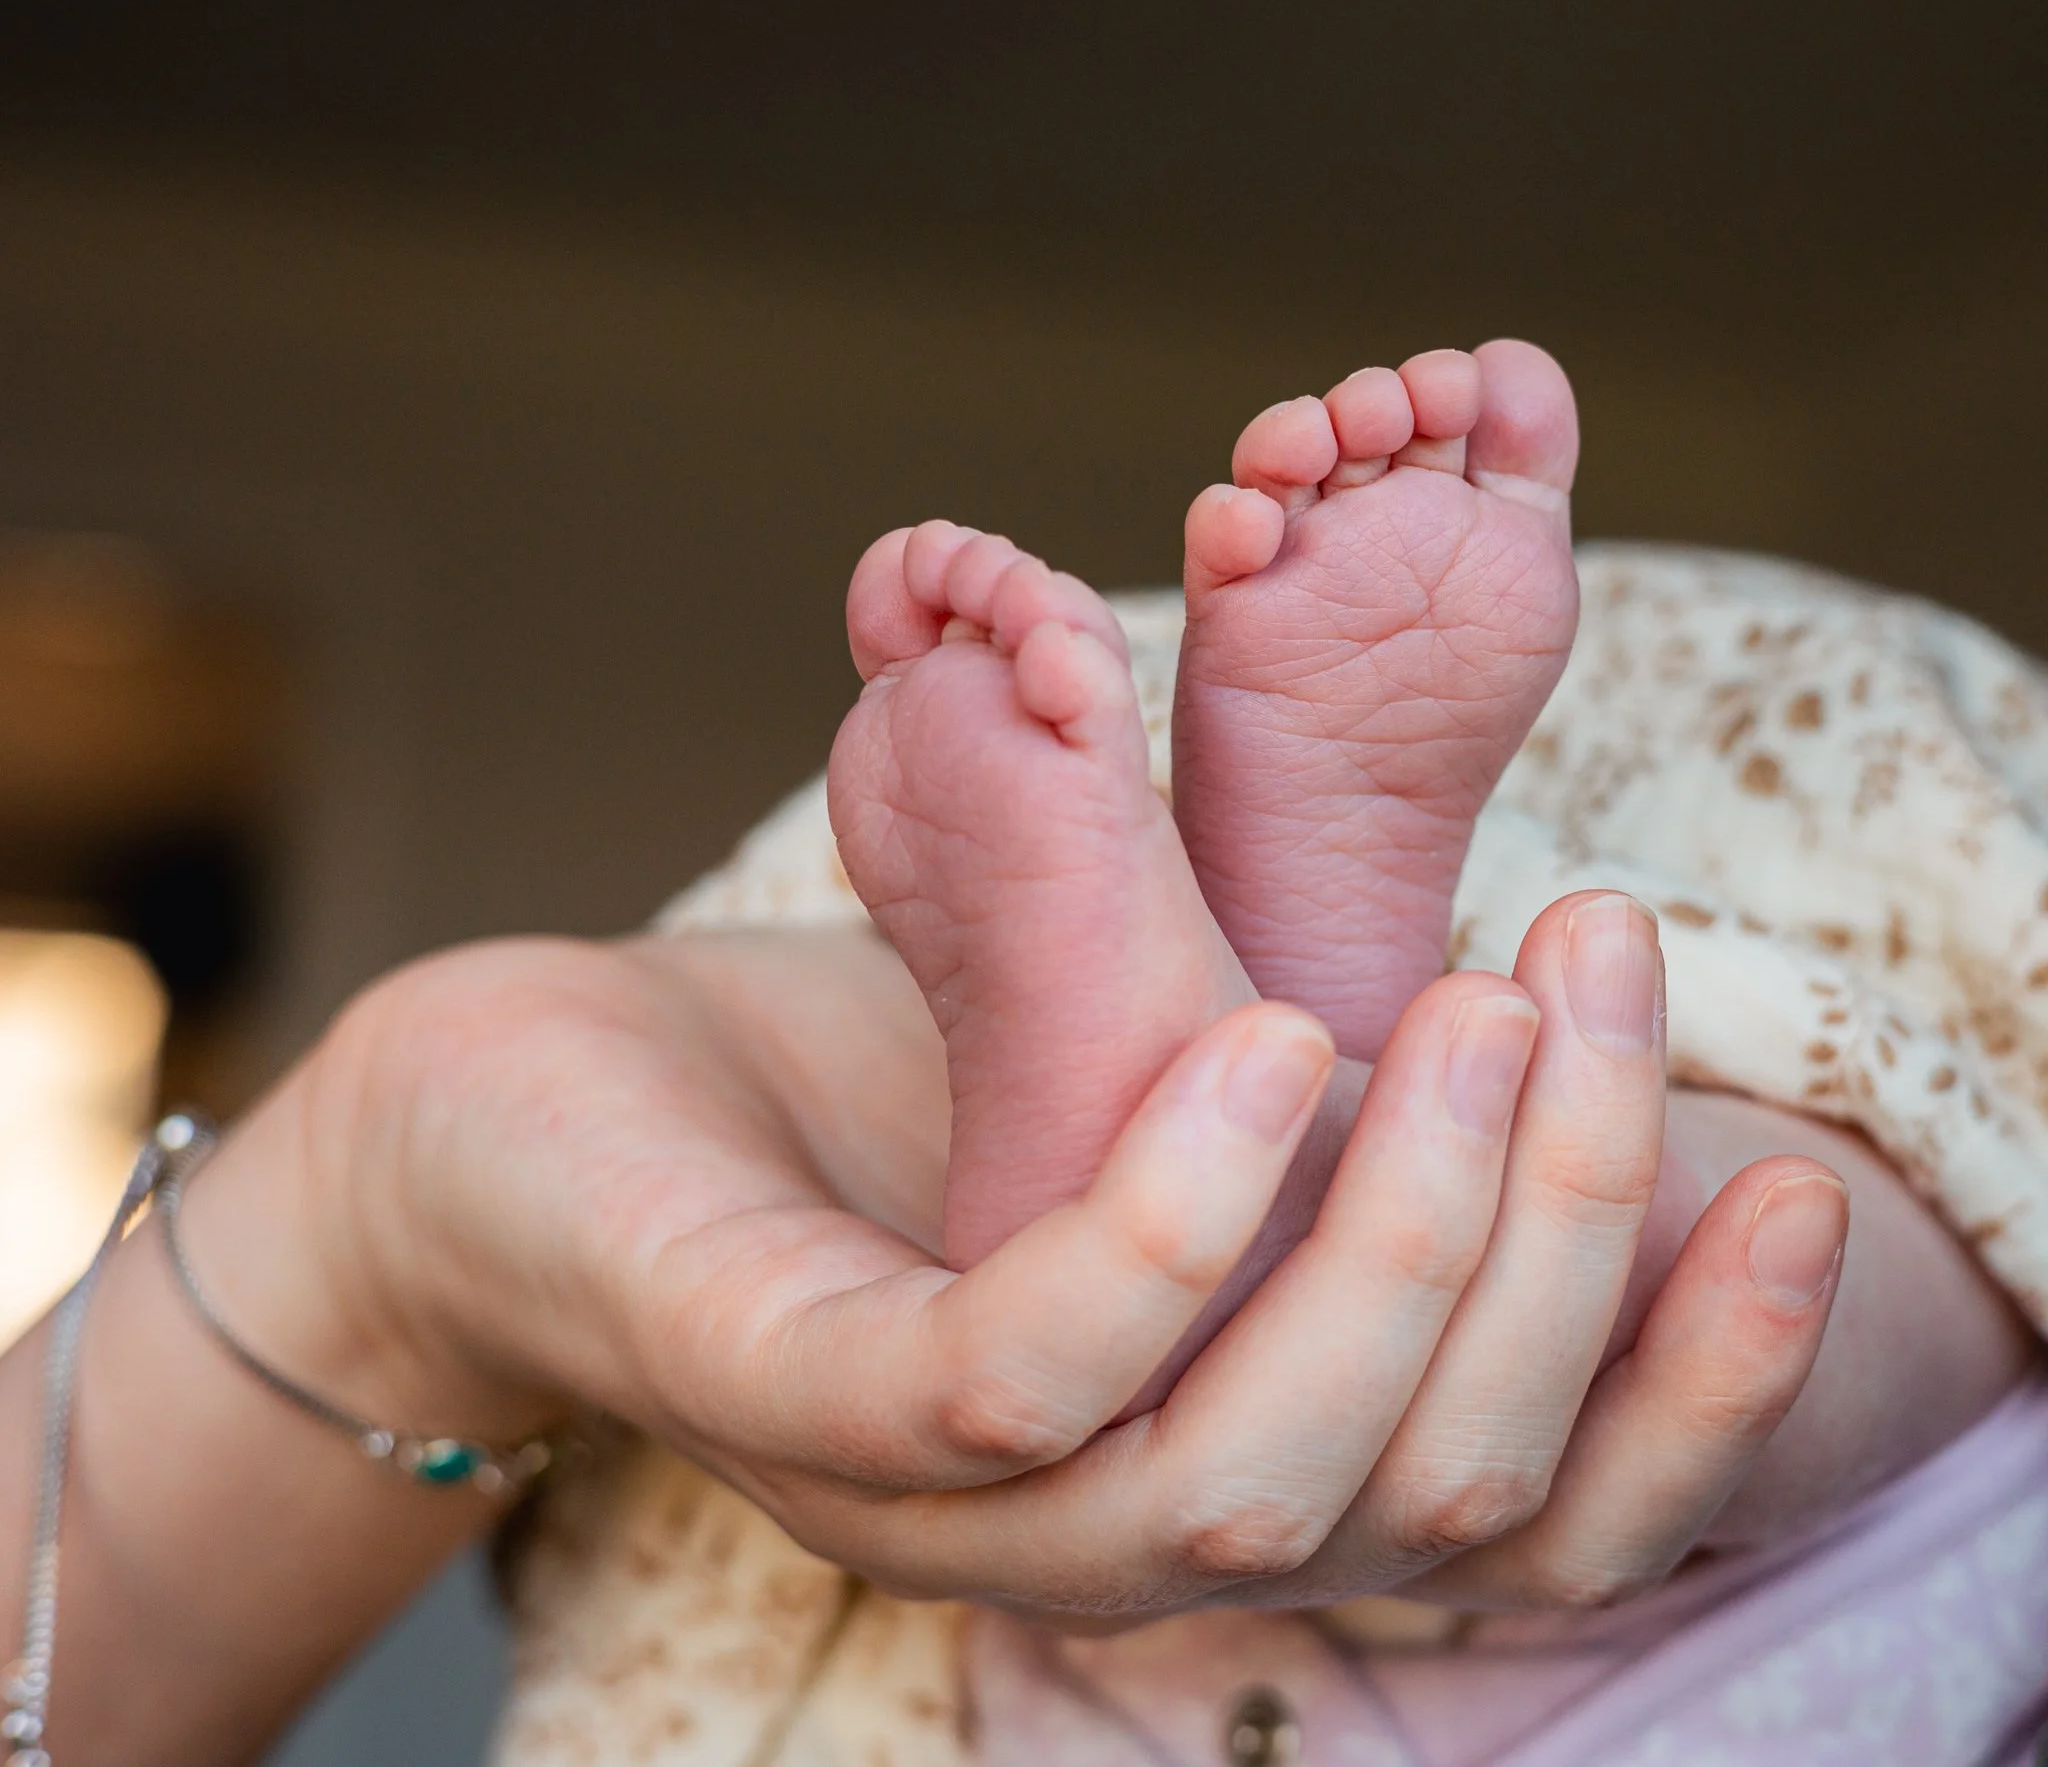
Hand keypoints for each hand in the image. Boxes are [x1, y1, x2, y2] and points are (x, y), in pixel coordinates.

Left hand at [243, 896, 1844, 1624]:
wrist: (536, 1095)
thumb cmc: (859, 1098)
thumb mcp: (1135, 1092)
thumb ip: (1316, 1137)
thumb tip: (1534, 1071)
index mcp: (1195, 1474)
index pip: (1505, 1523)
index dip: (1683, 1389)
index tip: (1787, 1188)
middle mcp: (1085, 1533)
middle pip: (1407, 1494)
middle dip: (1556, 1238)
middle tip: (1586, 971)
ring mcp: (925, 1490)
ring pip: (1244, 1470)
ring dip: (1407, 1231)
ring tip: (1469, 1003)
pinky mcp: (777, 1384)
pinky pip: (1015, 1374)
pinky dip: (1170, 1224)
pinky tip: (1258, 1047)